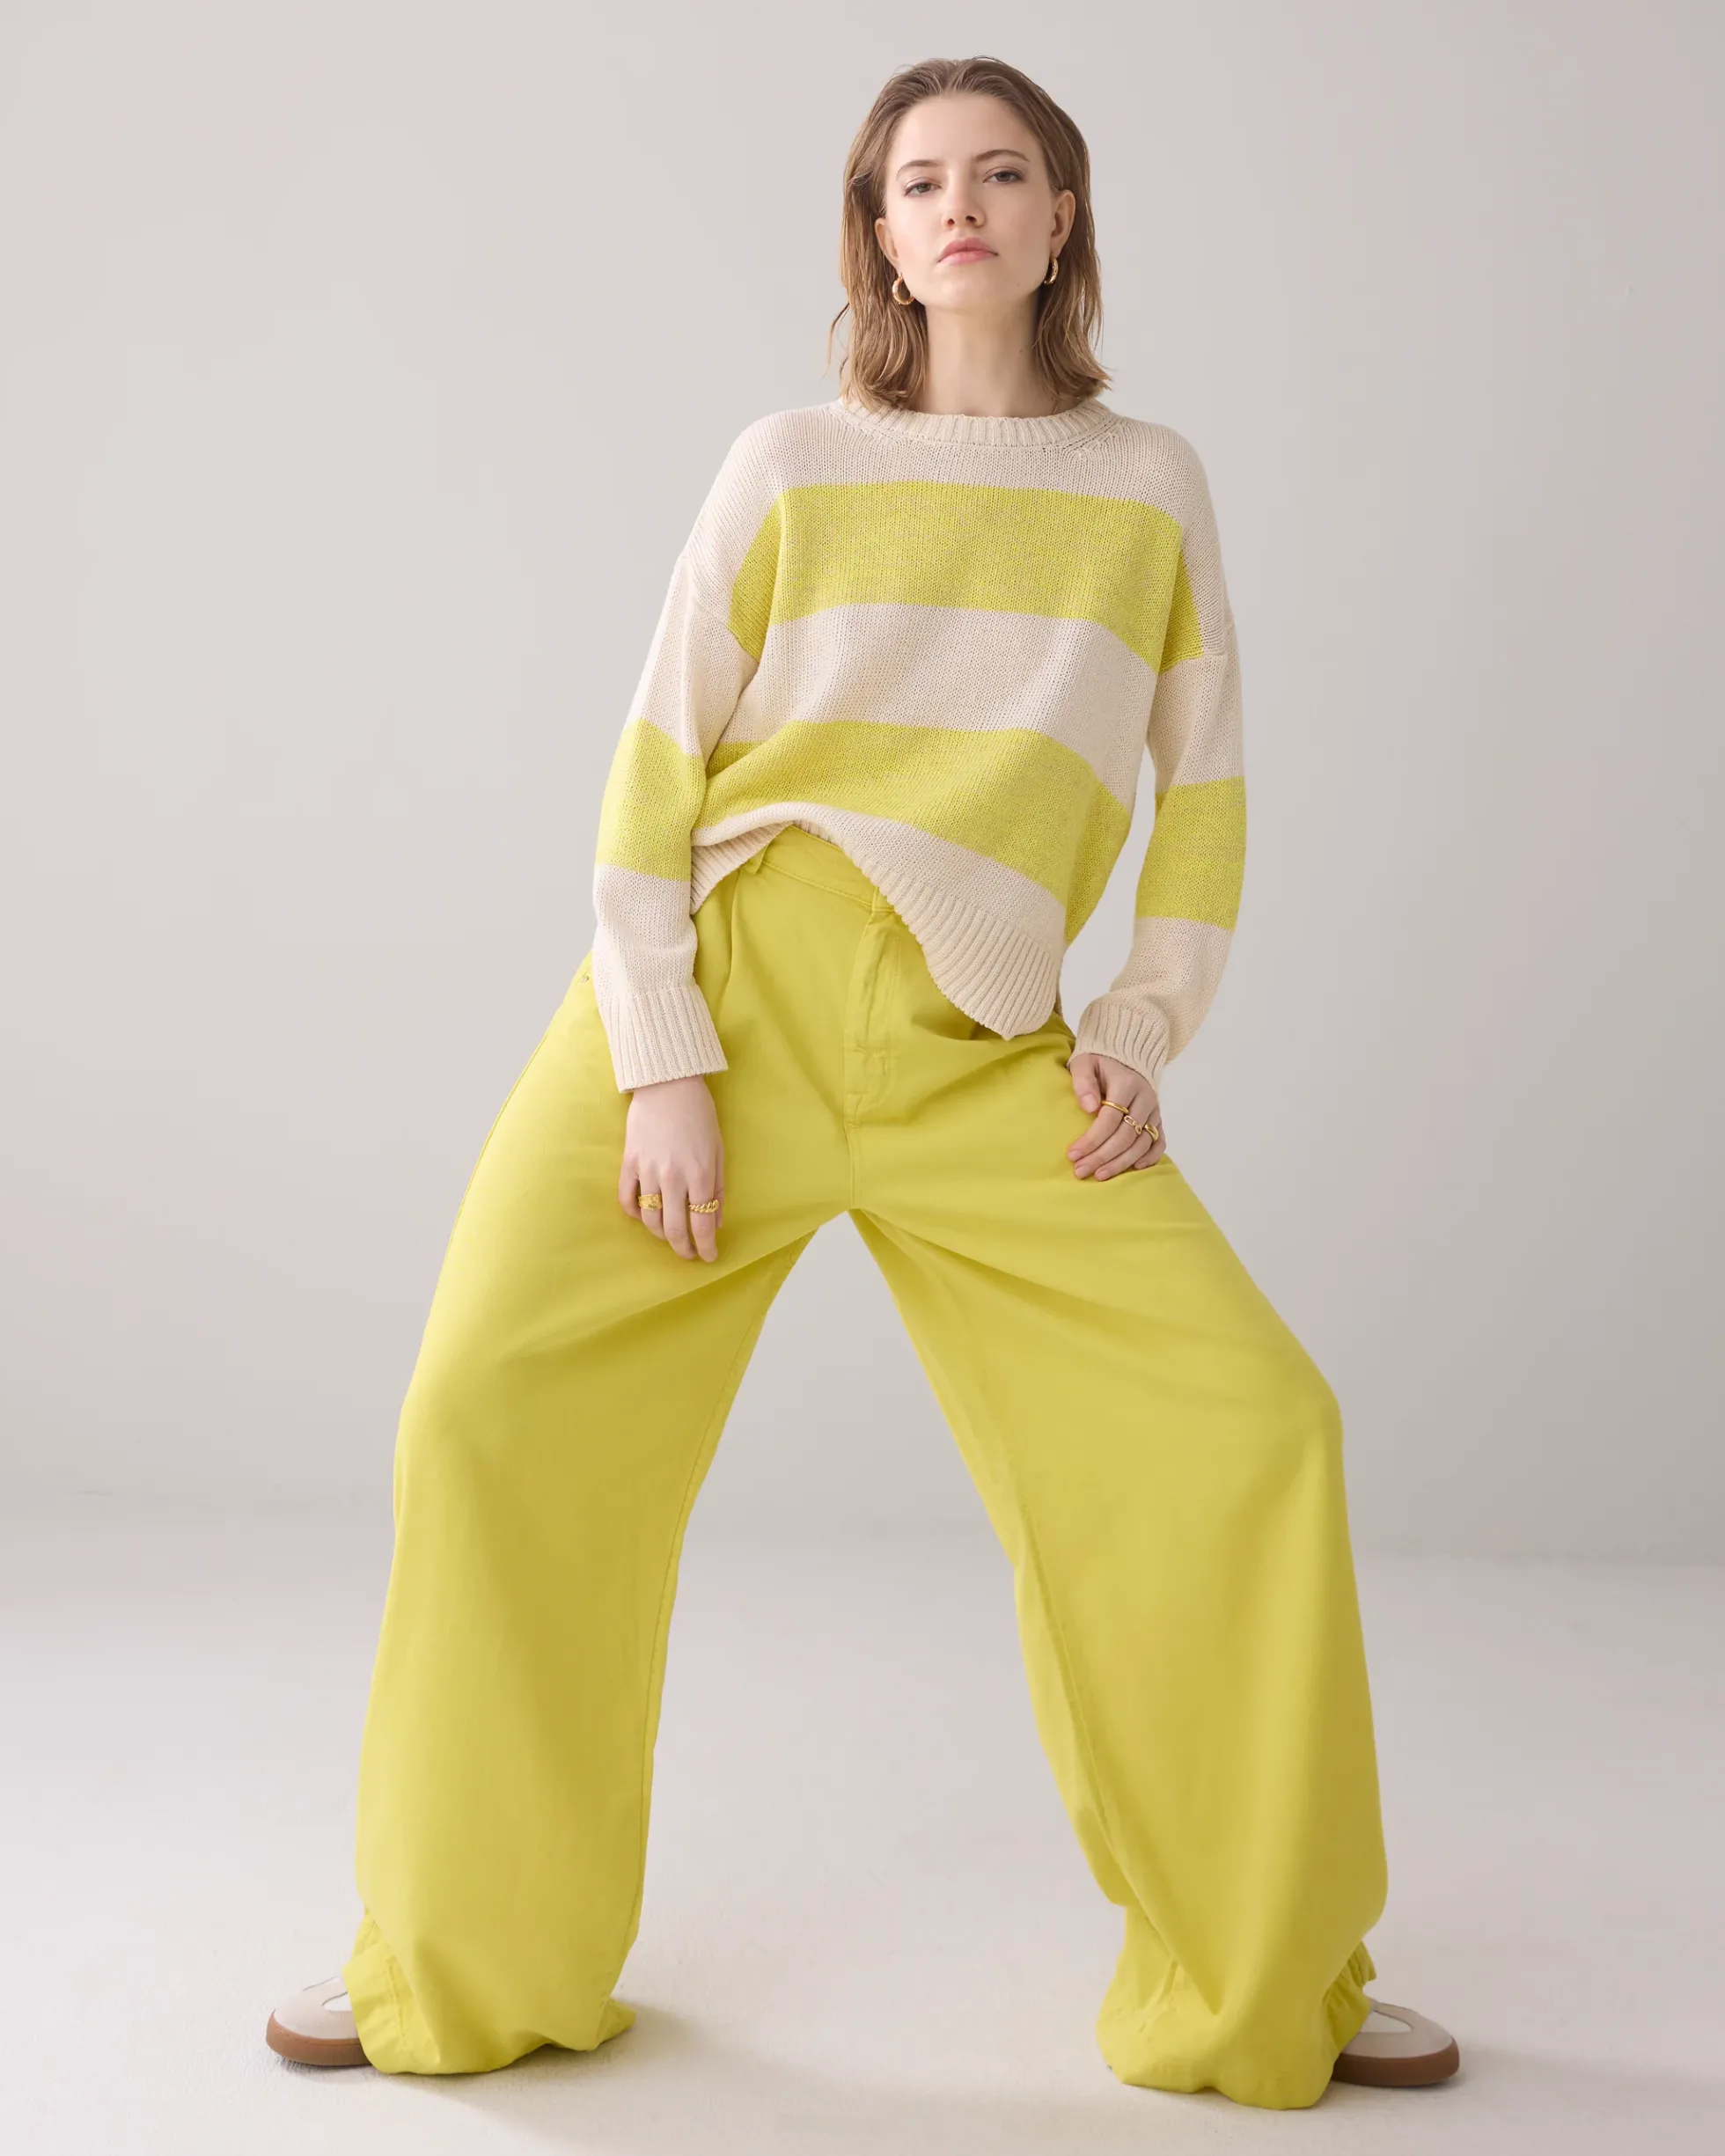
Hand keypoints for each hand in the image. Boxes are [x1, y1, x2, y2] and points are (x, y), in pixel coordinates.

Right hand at [619, 1074, 724, 1259]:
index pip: (701, 1224)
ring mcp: (647, 1170)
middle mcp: (672, 1177)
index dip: (705, 1247)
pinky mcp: (628, 1162)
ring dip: (660, 1234)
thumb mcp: (718, 1150)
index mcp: (699, 1174)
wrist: (667, 1084)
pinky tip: (644, 1215)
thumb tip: (715, 1221)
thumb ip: (717, 1189)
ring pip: (649, 1219)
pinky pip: (627, 1199)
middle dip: (682, 1248)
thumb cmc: (699, 1115)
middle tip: (688, 1254)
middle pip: (674, 1229)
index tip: (709, 1257)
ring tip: (669, 1235)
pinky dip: (635, 1213)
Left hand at [1065, 1052, 1166, 1178]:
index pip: (1110, 1118)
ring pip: (1142, 1143)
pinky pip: (1159, 1142)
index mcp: (1126, 1084)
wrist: (1124, 1057)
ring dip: (1121, 1163)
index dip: (1091, 1139)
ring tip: (1099, 1175)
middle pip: (1126, 1135)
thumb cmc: (1099, 1063)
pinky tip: (1135, 1169)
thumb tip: (1088, 1107)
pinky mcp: (1158, 1119)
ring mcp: (1154, 1111)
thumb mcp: (1084, 1063)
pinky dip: (1150, 1157)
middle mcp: (1144, 1099)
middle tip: (1080, 1171)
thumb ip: (1083, 1081)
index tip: (1072, 1154)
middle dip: (1102, 1156)